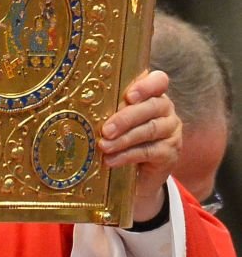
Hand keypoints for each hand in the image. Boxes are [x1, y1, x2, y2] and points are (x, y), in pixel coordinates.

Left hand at [98, 69, 181, 221]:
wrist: (135, 175)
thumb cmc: (122, 138)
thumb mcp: (116, 121)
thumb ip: (111, 110)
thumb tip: (86, 110)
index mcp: (153, 94)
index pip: (158, 81)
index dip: (145, 86)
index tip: (129, 96)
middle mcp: (166, 109)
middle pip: (152, 107)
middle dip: (126, 118)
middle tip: (106, 130)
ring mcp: (171, 131)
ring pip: (150, 129)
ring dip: (124, 139)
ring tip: (104, 146)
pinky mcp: (170, 153)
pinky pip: (149, 151)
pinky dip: (127, 155)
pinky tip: (111, 160)